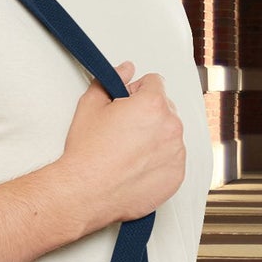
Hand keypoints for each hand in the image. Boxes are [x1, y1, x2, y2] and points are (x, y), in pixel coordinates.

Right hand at [61, 60, 185, 228]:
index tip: (125, 105)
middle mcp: (171, 127)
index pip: (155, 82)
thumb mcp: (90, 105)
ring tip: (128, 151)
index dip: (136, 91)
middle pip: (165, 108)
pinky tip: (136, 166)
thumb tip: (125, 69)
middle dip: (148, 114)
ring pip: (170, 134)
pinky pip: (172, 159)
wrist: (85, 192)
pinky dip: (158, 161)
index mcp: (153, 104)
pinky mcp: (176, 176)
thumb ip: (112, 79)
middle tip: (123, 130)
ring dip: (154, 137)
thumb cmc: (87, 154)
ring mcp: (176, 153)